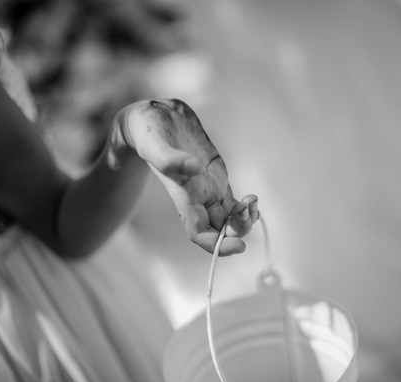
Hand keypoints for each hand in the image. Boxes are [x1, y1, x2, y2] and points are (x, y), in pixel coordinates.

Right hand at [111, 98, 258, 254]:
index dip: (218, 245)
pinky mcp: (216, 177)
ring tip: (252, 202)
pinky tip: (253, 202)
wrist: (152, 116)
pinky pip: (232, 202)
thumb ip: (169, 158)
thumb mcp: (153, 142)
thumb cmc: (147, 130)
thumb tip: (193, 168)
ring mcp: (208, 188)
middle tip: (248, 209)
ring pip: (229, 218)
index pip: (199, 233)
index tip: (239, 246)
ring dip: (244, 219)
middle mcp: (196, 197)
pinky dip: (245, 208)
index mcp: (182, 195)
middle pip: (219, 230)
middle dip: (237, 230)